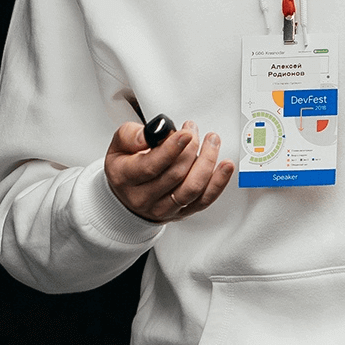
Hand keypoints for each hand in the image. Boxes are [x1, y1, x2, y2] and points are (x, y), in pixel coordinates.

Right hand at [105, 120, 233, 222]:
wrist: (126, 196)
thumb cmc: (125, 166)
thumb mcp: (119, 145)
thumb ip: (132, 134)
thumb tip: (157, 132)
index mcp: (125, 178)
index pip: (151, 166)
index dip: (172, 148)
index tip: (186, 133)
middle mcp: (144, 198)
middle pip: (176, 174)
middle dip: (190, 148)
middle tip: (193, 131)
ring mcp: (164, 208)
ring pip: (192, 188)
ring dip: (207, 162)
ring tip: (212, 142)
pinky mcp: (182, 212)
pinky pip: (204, 200)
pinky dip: (218, 182)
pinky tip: (225, 166)